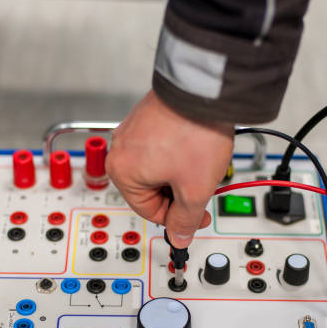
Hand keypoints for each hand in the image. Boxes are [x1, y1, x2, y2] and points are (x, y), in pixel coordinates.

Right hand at [105, 89, 233, 247]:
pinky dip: (178, 154)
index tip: (196, 216)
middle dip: (179, 193)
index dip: (177, 219)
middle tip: (201, 186)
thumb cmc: (195, 134)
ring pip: (158, 170)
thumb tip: (179, 237)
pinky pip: (159, 149)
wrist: (206, 90)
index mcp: (122, 172)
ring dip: (180, 174)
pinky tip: (194, 149)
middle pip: (152, 191)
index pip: (149, 212)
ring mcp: (132, 131)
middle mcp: (120, 150)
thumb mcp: (194, 190)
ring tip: (199, 163)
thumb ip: (185, 220)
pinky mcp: (146, 119)